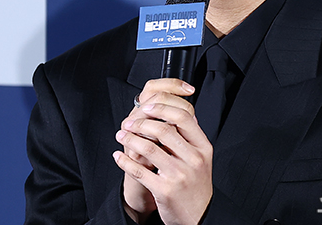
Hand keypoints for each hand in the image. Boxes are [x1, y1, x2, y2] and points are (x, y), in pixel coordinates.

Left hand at [114, 79, 212, 224]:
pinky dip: (125, 161)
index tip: (147, 107)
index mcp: (203, 147)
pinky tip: (118, 156)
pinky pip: (139, 171)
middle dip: (141, 122)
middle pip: (164, 130)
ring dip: (130, 139)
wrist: (200, 216)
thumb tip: (178, 112)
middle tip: (129, 122)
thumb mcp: (202, 158)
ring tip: (121, 135)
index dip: (162, 108)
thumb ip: (192, 137)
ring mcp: (179, 175)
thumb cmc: (197, 185)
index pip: (183, 117)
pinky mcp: (164, 190)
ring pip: (149, 148)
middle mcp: (194, 160)